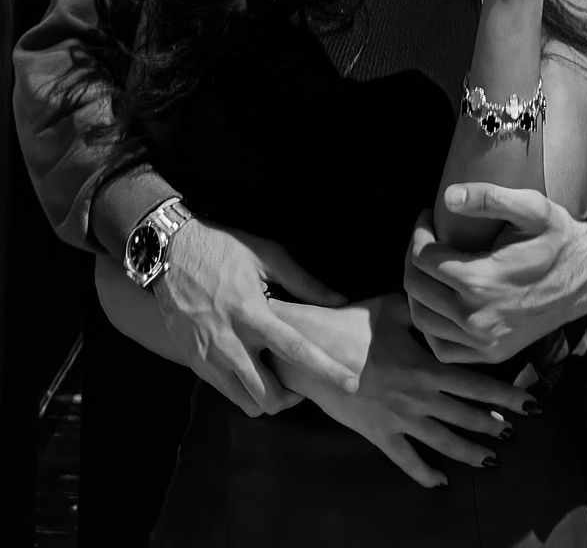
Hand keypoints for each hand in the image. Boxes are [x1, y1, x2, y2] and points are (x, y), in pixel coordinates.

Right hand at [152, 217, 358, 416]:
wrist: (168, 253)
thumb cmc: (222, 250)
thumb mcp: (267, 256)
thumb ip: (304, 282)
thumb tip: (338, 300)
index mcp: (252, 314)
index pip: (297, 351)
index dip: (327, 370)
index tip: (352, 384)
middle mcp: (229, 342)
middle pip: (269, 396)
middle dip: (292, 398)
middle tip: (301, 382)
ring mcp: (208, 356)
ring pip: (246, 402)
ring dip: (267, 398)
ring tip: (277, 378)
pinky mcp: (193, 361)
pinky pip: (225, 392)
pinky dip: (244, 390)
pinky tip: (252, 368)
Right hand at [270, 295, 534, 487]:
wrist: (308, 351)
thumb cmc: (348, 325)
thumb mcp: (388, 307)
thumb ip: (419, 309)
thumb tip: (440, 303)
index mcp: (424, 366)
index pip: (475, 383)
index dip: (506, 395)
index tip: (531, 404)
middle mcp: (418, 397)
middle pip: (466, 416)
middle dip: (494, 425)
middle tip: (514, 433)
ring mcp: (398, 419)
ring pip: (443, 442)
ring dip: (470, 452)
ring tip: (491, 458)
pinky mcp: (378, 434)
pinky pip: (406, 460)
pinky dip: (425, 474)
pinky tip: (441, 482)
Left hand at [404, 183, 586, 363]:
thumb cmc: (558, 240)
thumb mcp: (532, 208)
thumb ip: (490, 198)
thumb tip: (448, 197)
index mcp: (480, 281)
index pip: (421, 258)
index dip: (419, 234)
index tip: (428, 218)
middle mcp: (476, 318)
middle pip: (416, 287)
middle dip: (413, 258)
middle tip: (426, 239)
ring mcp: (483, 342)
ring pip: (422, 317)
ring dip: (417, 289)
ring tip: (429, 267)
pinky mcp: (490, 354)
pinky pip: (441, 347)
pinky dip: (431, 326)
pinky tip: (438, 302)